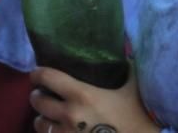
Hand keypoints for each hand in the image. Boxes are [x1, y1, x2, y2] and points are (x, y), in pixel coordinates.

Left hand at [30, 64, 160, 132]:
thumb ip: (126, 67)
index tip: (36, 73)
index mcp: (82, 95)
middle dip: (37, 95)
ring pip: (40, 124)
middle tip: (43, 94)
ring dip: (42, 118)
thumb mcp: (134, 87)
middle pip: (37, 101)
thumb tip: (125, 51)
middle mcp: (69, 115)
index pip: (47, 77)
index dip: (37, 73)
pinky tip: (59, 130)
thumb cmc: (141, 117)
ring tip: (48, 116)